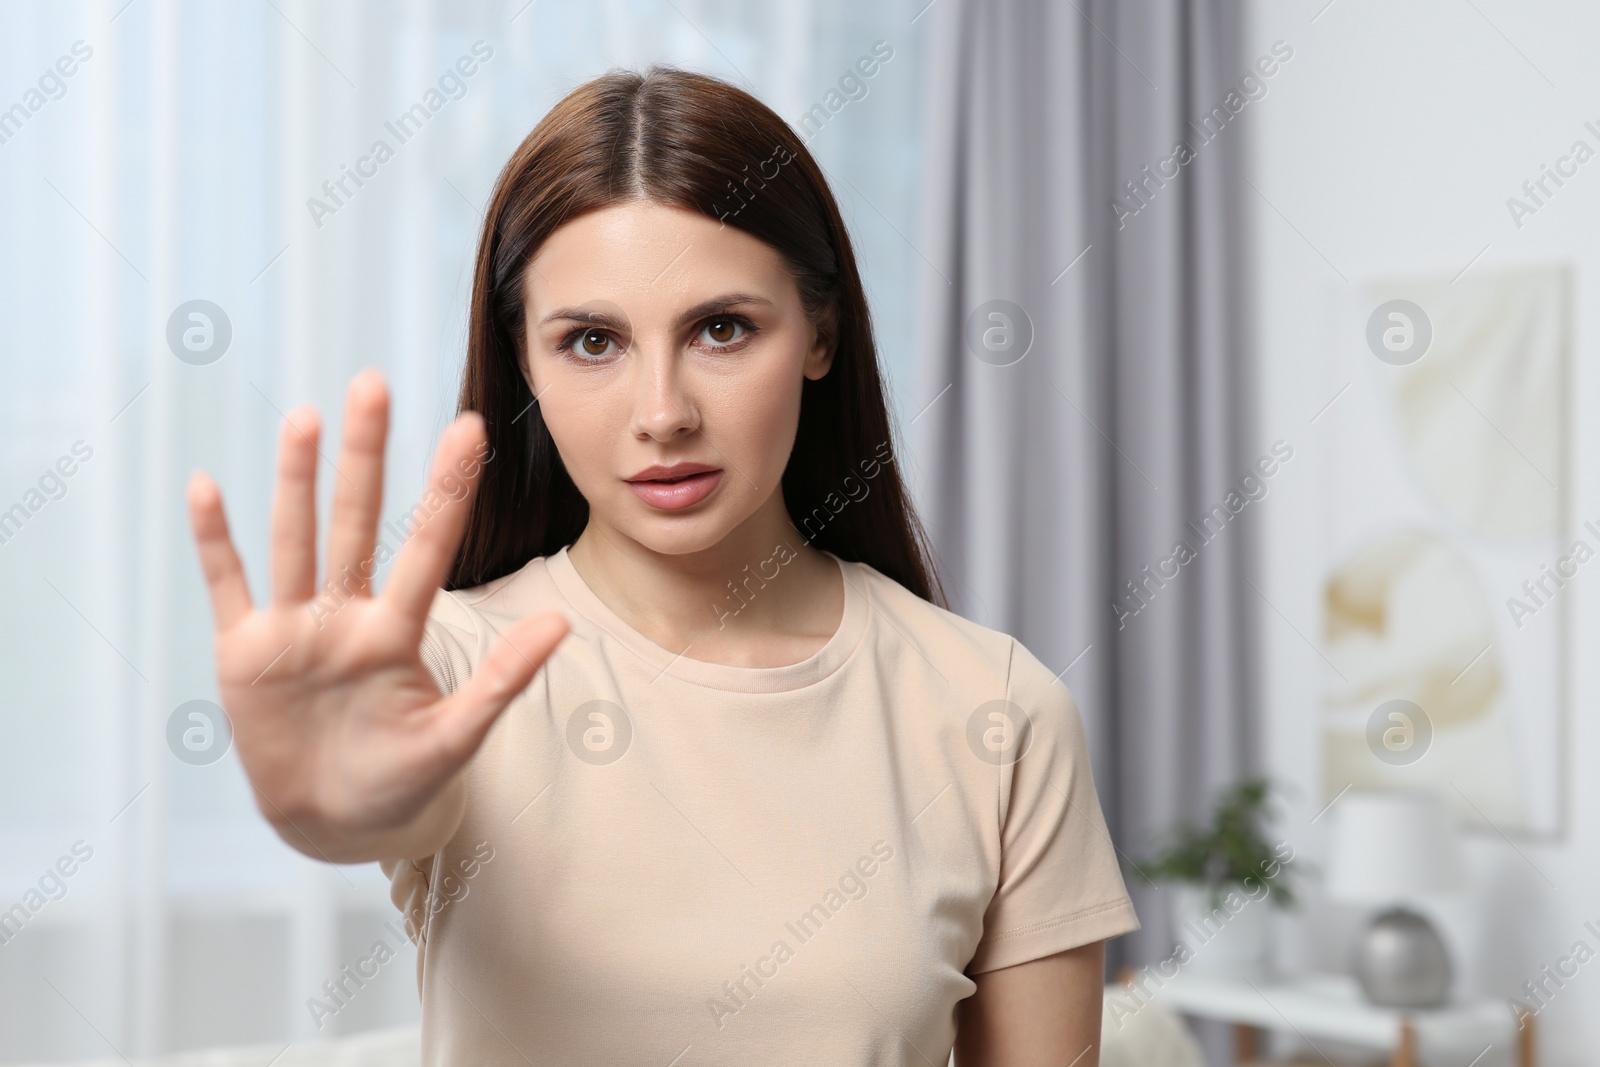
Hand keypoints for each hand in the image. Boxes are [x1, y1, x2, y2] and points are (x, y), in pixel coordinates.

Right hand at [185, 370, 567, 862]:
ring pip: (297, 540)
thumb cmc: (403, 780)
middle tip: (374, 383)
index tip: (469, 428)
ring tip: (306, 418)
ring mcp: (295, 629)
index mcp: (398, 632)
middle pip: (358, 522)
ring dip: (296, 482)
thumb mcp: (457, 738)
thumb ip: (503, 682)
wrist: (333, 823)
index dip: (447, 490)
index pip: (428, 546)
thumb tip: (565, 624)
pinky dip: (216, 540)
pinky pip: (229, 585)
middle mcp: (347, 616)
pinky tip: (206, 486)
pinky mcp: (244, 652)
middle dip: (366, 456)